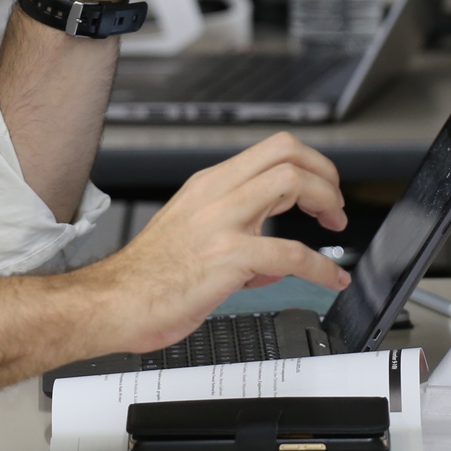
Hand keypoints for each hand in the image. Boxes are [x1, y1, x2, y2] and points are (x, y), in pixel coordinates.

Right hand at [84, 132, 349, 356]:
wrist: (115, 301)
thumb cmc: (147, 276)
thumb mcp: (190, 233)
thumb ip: (231, 232)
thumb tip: (270, 252)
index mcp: (208, 186)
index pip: (271, 149)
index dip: (309, 164)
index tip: (322, 191)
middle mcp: (216, 194)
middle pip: (286, 152)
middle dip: (325, 174)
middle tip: (333, 205)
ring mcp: (222, 222)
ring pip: (291, 181)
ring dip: (326, 202)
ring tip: (335, 228)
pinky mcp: (228, 257)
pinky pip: (291, 253)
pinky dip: (321, 268)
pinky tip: (330, 279)